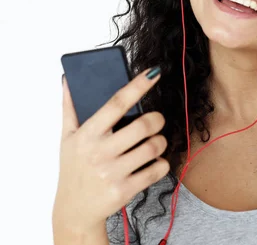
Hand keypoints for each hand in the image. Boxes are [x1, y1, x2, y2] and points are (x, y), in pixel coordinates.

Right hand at [52, 68, 169, 232]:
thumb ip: (70, 108)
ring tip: (152, 143)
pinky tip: (152, 163)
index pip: (116, 103)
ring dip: (160, 142)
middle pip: (144, 126)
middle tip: (156, 121)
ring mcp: (113, 172)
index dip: (137, 86)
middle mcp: (99, 152)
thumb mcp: (67, 138)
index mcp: (87, 134)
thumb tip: (68, 79)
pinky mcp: (125, 190)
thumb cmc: (74, 168)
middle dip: (157, 120)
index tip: (153, 73)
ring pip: (154, 147)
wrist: (74, 210)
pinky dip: (161, 163)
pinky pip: (158, 169)